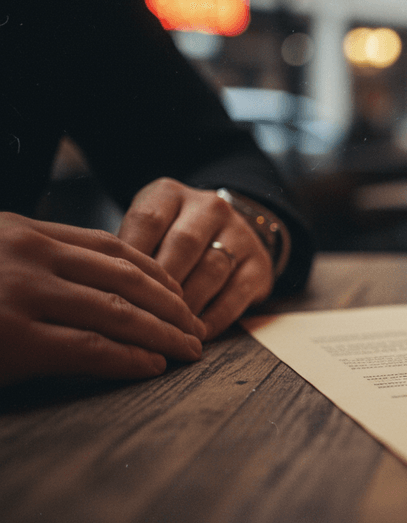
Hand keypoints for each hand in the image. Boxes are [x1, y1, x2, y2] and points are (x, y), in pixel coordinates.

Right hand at [0, 213, 203, 385]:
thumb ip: (32, 264)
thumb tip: (81, 283)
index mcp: (23, 232)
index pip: (107, 246)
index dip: (152, 271)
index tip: (178, 291)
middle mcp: (29, 254)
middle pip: (124, 277)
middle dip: (169, 304)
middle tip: (196, 325)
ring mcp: (22, 293)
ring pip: (118, 312)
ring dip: (163, 334)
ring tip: (188, 349)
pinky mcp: (14, 339)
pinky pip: (90, 347)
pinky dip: (129, 358)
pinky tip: (153, 366)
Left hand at [118, 178, 272, 339]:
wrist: (231, 234)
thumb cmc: (171, 239)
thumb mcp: (146, 230)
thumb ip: (125, 251)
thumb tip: (98, 289)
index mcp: (171, 194)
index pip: (148, 220)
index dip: (130, 258)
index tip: (114, 290)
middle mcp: (209, 207)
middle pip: (182, 245)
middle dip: (160, 285)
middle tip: (140, 316)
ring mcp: (240, 234)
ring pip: (211, 269)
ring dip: (187, 304)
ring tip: (166, 329)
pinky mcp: (259, 264)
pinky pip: (236, 294)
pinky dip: (214, 318)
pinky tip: (196, 333)